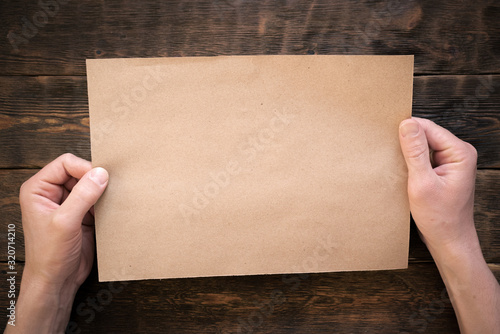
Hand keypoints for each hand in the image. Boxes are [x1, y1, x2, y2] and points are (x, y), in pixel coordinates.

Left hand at [5, 153, 107, 333]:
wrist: (57, 281)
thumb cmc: (49, 255)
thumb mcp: (65, 222)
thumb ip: (83, 195)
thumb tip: (101, 173)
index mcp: (38, 190)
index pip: (65, 164)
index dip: (84, 169)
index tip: (101, 179)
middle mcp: (52, 194)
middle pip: (79, 172)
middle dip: (95, 180)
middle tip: (109, 189)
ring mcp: (68, 205)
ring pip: (90, 186)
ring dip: (102, 192)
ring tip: (111, 201)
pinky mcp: (81, 215)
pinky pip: (97, 200)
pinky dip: (106, 204)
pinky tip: (110, 211)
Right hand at [398, 117, 477, 254]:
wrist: (449, 240)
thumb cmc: (439, 218)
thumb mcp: (422, 183)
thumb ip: (414, 152)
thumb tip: (406, 124)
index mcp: (460, 153)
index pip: (428, 128)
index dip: (406, 131)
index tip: (387, 137)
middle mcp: (458, 154)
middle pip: (426, 134)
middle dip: (407, 142)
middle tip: (390, 155)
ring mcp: (451, 162)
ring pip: (423, 145)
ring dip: (408, 153)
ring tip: (397, 165)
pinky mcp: (443, 171)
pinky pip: (424, 157)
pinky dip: (411, 162)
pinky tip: (403, 172)